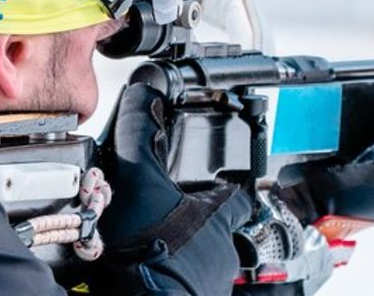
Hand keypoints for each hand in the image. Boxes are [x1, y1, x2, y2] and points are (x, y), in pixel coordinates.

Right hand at [93, 82, 254, 295]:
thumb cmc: (147, 251)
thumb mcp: (138, 182)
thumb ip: (141, 136)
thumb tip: (143, 96)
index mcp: (215, 218)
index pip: (236, 197)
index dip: (224, 188)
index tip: (216, 185)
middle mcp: (221, 252)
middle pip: (216, 230)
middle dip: (193, 224)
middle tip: (165, 220)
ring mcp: (211, 283)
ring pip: (202, 261)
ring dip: (182, 254)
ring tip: (151, 248)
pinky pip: (187, 286)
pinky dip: (171, 279)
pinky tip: (147, 273)